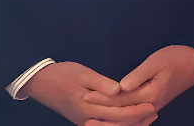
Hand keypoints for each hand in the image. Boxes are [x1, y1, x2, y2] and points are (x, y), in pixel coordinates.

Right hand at [18, 61, 155, 125]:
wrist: (39, 83)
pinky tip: (129, 118)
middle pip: (117, 124)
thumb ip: (101, 83)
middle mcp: (87, 119)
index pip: (118, 114)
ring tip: (147, 116)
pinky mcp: (83, 119)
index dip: (136, 111)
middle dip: (137, 119)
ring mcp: (84, 121)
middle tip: (154, 111)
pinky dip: (118, 124)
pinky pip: (105, 125)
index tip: (152, 105)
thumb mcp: (82, 73)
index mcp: (88, 107)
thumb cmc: (61, 75)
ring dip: (130, 123)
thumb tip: (119, 90)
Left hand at [84, 45, 193, 114]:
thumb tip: (121, 86)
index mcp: (151, 93)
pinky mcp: (154, 105)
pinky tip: (113, 121)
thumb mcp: (156, 62)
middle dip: (103, 113)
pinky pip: (135, 117)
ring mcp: (153, 107)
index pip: (121, 98)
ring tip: (94, 121)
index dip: (102, 97)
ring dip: (111, 121)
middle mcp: (152, 104)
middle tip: (84, 111)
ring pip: (129, 119)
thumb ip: (138, 75)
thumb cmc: (176, 58)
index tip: (85, 94)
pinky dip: (123, 120)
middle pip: (123, 113)